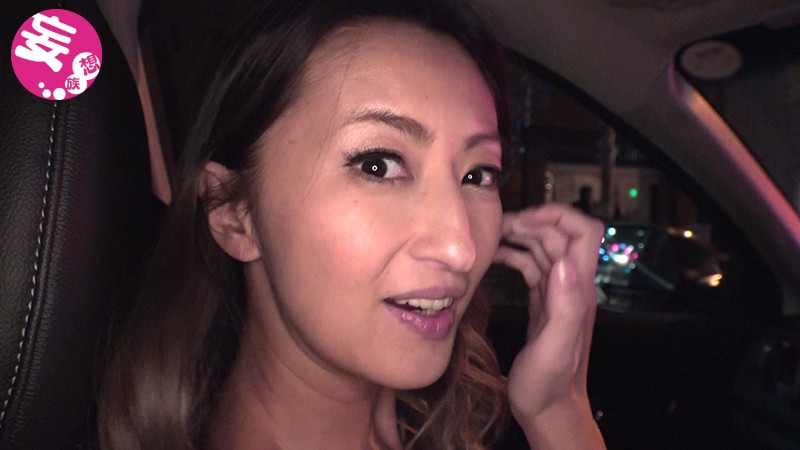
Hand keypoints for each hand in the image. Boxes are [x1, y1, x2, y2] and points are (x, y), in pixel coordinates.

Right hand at [493, 204, 604, 448]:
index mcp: (577, 291)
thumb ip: (565, 306)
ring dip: (520, 236)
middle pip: (559, 235)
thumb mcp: (556, 347)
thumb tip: (564, 263)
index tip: (526, 217)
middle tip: (498, 227)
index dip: (558, 216)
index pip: (583, 233)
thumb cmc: (549, 386)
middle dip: (532, 222)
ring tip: (492, 237)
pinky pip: (531, 267)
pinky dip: (514, 256)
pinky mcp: (542, 303)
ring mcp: (557, 294)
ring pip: (543, 248)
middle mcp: (571, 287)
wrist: (548, 409)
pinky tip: (495, 258)